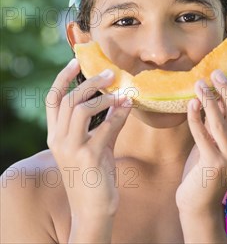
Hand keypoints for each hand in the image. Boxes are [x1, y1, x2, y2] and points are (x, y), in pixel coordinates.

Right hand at [45, 59, 131, 229]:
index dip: (63, 78)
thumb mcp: (99, 144)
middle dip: (90, 82)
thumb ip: (107, 122)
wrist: (94, 208)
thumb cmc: (96, 175)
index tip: (76, 62)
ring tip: (121, 93)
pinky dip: (118, 114)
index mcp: (56, 135)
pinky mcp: (88, 155)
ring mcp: (71, 148)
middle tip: (111, 74)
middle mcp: (58, 140)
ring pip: (81, 109)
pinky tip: (129, 107)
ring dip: (103, 96)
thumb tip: (121, 98)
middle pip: (68, 100)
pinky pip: (105, 126)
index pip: (53, 100)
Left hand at [176, 63, 226, 215]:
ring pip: (220, 121)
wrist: (199, 205)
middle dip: (226, 88)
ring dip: (209, 100)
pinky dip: (196, 119)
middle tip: (215, 72)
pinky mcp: (214, 164)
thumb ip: (218, 125)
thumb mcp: (216, 144)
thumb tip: (212, 96)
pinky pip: (203, 135)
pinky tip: (190, 105)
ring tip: (199, 83)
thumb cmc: (204, 171)